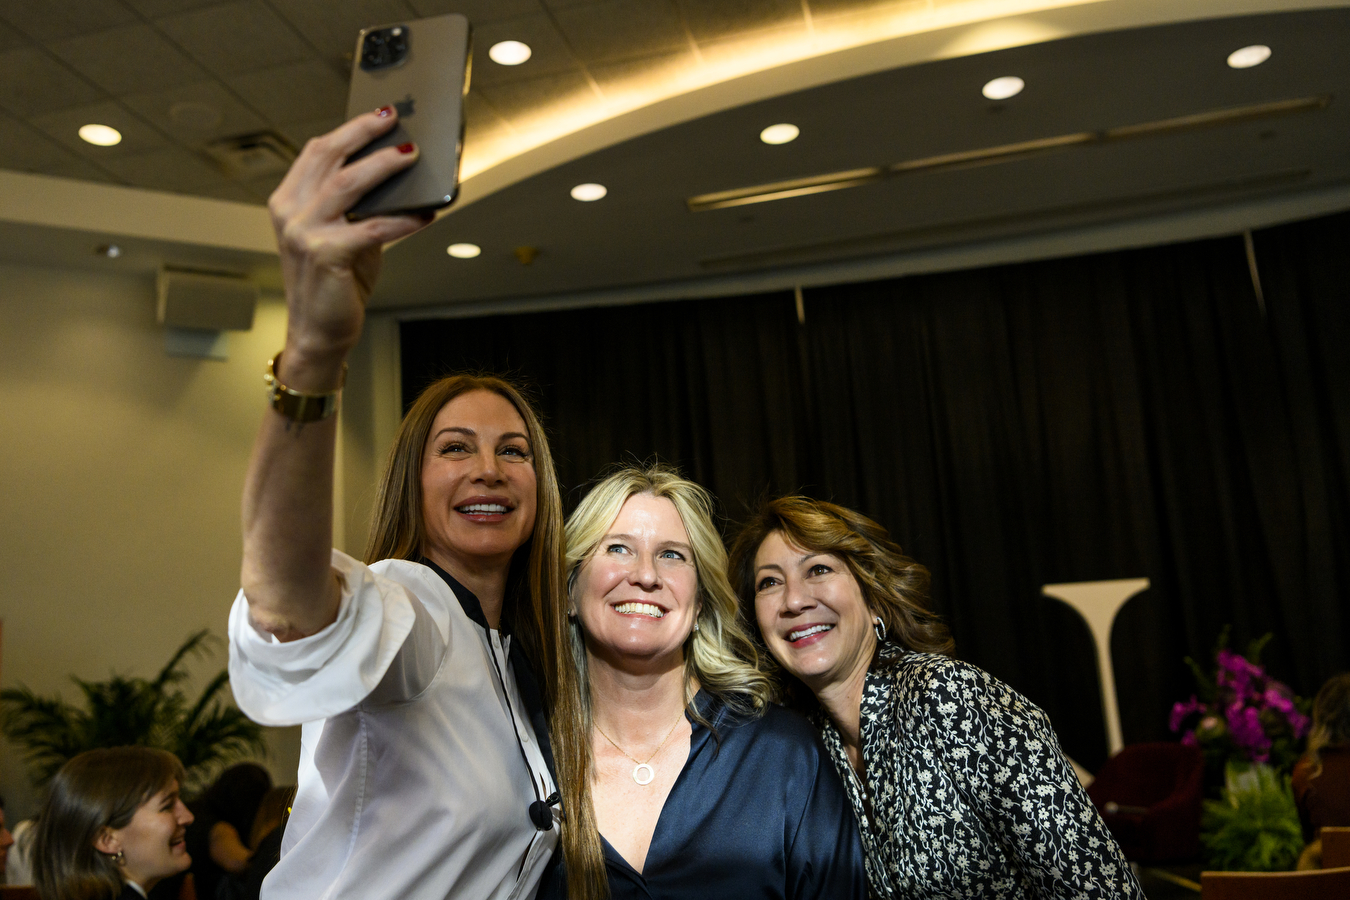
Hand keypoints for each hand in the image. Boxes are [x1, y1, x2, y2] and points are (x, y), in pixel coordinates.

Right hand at [267, 107, 428, 387]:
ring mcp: (303, 232)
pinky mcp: (325, 254)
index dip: (349, 129)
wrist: (319, 332)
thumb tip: (400, 179)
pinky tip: (426, 215)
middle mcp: (290, 212)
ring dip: (384, 166)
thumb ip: (360, 208)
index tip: (380, 114)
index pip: (317, 152)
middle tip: (397, 122)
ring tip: (412, 155)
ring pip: (348, 184)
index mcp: (288, 201)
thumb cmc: (334, 283)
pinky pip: (373, 228)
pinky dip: (403, 220)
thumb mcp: (342, 236)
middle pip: (329, 156)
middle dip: (365, 133)